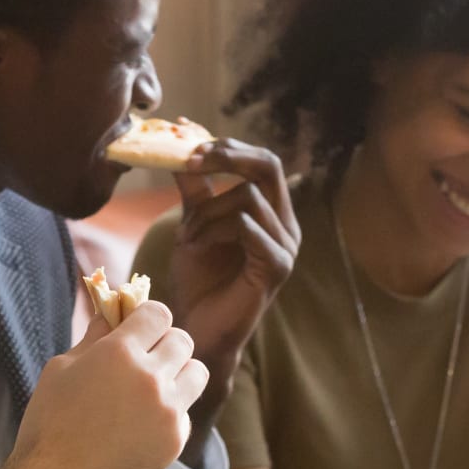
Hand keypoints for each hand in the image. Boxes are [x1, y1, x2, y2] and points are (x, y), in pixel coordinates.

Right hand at [10, 301, 207, 468]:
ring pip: (197, 372)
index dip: (148, 318)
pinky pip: (186, 411)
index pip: (158, 313)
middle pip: (182, 340)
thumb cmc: (50, 422)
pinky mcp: (175, 439)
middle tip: (147, 358)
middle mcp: (150, 377)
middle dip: (164, 343)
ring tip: (156, 387)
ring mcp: (168, 410)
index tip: (139, 328)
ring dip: (180, 373)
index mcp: (119, 352)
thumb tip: (111, 315)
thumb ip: (93, 338)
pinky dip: (171, 412)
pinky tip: (144, 423)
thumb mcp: (61, 369)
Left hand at [166, 139, 300, 374]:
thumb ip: (194, 186)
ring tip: (185, 236)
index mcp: (273, 213)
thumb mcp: (194, 222)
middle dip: (227, 157)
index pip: (262, 162)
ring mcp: (286, 248)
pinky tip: (195, 246)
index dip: (228, 147)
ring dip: (207, 211)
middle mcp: (287, 227)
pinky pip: (249, 228)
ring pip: (249, 199)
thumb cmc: (199, 281)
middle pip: (269, 167)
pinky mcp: (277, 268)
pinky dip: (216, 230)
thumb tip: (181, 139)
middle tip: (190, 161)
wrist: (197, 330)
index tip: (187, 142)